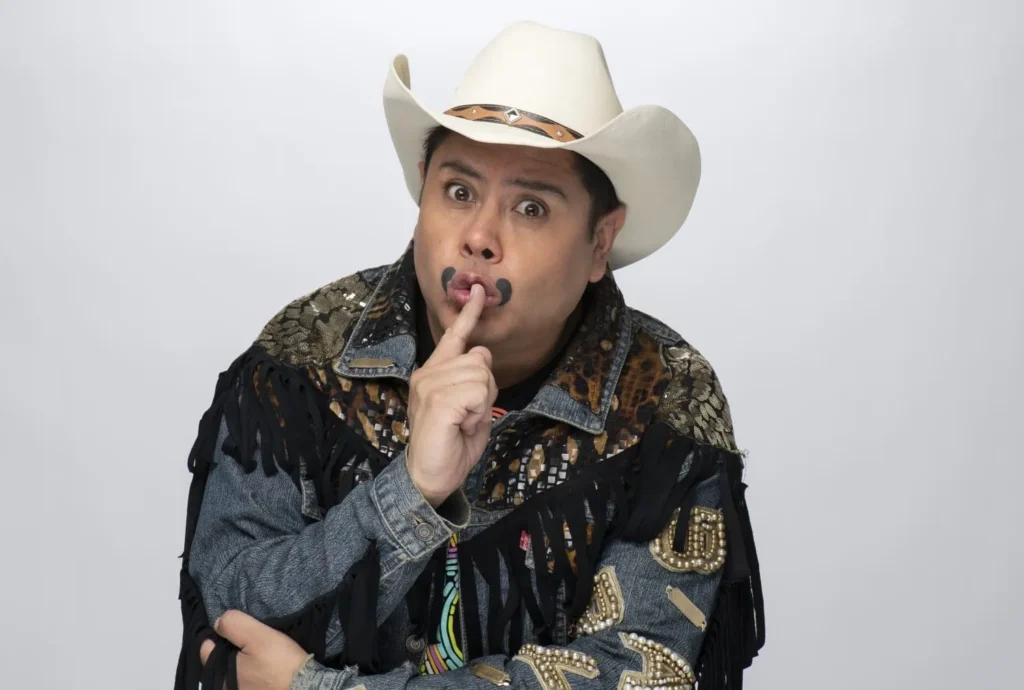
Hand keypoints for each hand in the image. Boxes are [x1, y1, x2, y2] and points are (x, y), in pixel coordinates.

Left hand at [199, 610, 311, 689]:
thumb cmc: (279, 662)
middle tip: (246, 638)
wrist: (306, 686)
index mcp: (220, 677)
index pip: (206, 649)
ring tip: (255, 651)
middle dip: (227, 648)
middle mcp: (225, 688)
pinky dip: (250, 671)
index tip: (234, 628)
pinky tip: (262, 665)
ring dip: (239, 661)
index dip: (218, 634)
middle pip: (218, 661)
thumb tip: (218, 622)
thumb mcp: (257, 635)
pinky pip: (245, 680)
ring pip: (232, 671)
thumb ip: (233, 624)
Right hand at [407, 283, 497, 506]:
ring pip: (483, 375)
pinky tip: (461, 425)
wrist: (430, 478)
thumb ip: (477, 381)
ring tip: (462, 422)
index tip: (480, 290)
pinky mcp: (438, 400)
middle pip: (481, 359)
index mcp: (434, 373)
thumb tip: (482, 355)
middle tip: (468, 416)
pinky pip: (478, 392)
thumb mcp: (472, 409)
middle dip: (486, 389)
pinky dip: (478, 412)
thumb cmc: (452, 446)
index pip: (454, 336)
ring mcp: (430, 385)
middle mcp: (428, 373)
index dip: (469, 313)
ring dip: (482, 404)